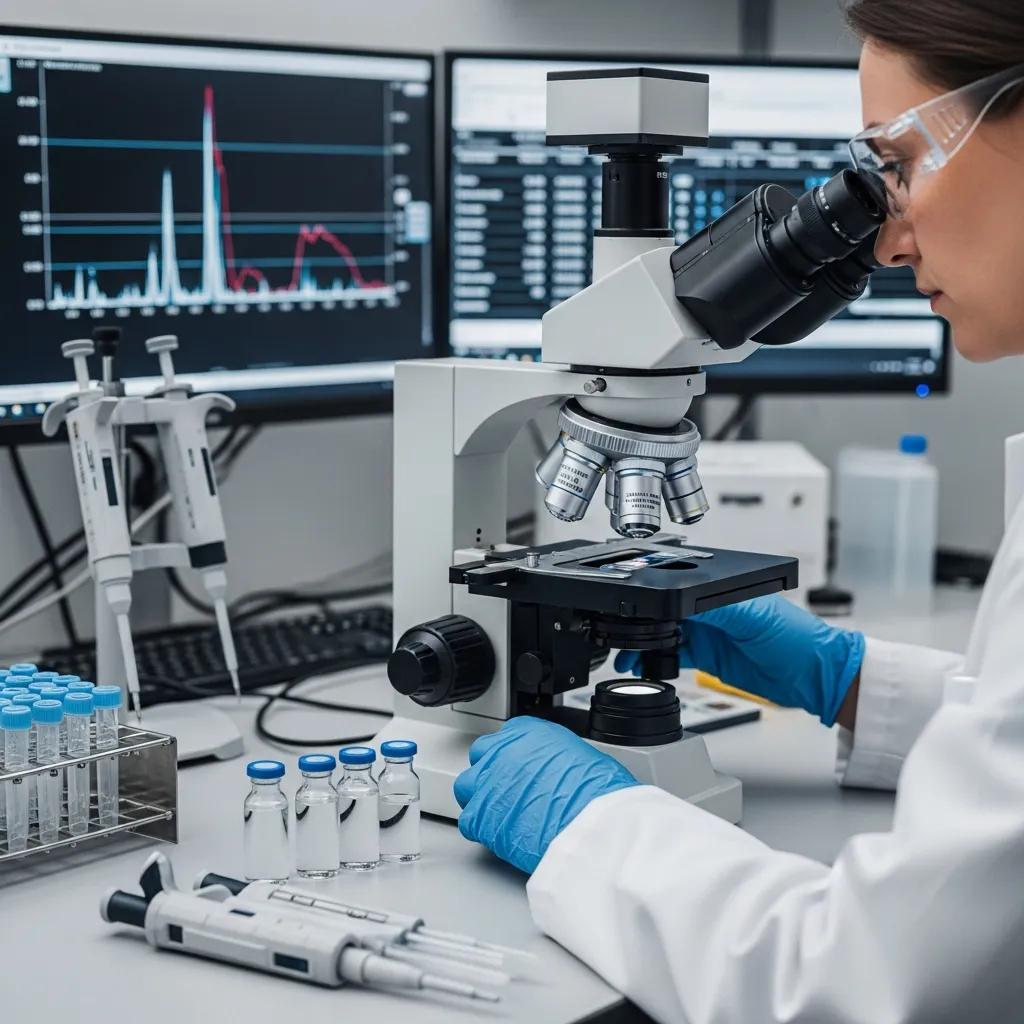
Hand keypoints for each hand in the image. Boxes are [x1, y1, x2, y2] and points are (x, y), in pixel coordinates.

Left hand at [454, 717, 638, 873]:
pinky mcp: (481, 817)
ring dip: (480, 798)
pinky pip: (469, 821)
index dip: (512, 758)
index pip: (504, 738)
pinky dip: (481, 829)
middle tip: (509, 791)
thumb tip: (561, 768)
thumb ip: (558, 756)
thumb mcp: (582, 755)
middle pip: (481, 757)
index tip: (519, 770)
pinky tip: (500, 834)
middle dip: (491, 773)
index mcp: (526, 732)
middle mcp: (502, 752)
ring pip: (466, 787)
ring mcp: (487, 784)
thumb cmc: (595, 789)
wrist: (590, 821)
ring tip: (501, 814)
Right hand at [613, 594, 863, 725]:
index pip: (679, 584)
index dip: (653, 595)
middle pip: (665, 609)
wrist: (814, 678)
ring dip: (644, 643)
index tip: (632, 606)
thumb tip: (683, 600)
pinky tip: (643, 665)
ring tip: (626, 654)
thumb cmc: (798, 638)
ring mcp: (710, 632)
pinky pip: (674, 654)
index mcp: (721, 588)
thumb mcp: (755, 617)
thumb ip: (717, 609)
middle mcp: (712, 608)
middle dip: (641, 620)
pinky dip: (656, 659)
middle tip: (620, 632)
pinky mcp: (709, 655)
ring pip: (664, 632)